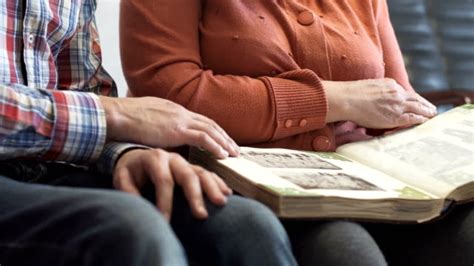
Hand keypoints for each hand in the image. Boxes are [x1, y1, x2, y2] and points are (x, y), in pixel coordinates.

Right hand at [100, 96, 238, 158]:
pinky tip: (223, 155)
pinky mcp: (177, 130)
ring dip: (224, 142)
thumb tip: (160, 134)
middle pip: (209, 124)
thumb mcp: (146, 118)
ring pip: (211, 130)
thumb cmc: (124, 119)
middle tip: (234, 148)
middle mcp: (180, 112)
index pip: (199, 120)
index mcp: (173, 109)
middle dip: (223, 136)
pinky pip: (203, 138)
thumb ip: (157, 125)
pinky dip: (215, 146)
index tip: (221, 139)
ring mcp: (180, 120)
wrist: (117, 114)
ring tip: (234, 154)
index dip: (212, 130)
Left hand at [113, 148, 231, 219]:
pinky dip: (218, 182)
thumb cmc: (130, 169)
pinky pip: (208, 173)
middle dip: (195, 196)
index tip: (165, 220)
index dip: (165, 201)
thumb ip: (127, 188)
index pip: (163, 180)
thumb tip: (139, 203)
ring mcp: (185, 162)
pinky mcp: (192, 167)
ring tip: (221, 202)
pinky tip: (226, 193)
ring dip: (213, 187)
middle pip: (188, 175)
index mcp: (155, 158)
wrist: (137, 156)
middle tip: (201, 215)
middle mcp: (173, 158)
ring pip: (202, 172)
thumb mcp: (121, 176)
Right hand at [325, 78, 436, 128]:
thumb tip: (374, 99)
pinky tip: (426, 121)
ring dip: (427, 111)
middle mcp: (396, 93)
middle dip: (424, 104)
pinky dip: (421, 119)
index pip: (404, 92)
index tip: (416, 101)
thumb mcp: (367, 87)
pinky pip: (413, 118)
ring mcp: (397, 104)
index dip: (412, 98)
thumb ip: (376, 92)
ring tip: (432, 115)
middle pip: (415, 98)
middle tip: (431, 108)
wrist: (347, 99)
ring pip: (418, 108)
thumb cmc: (350, 95)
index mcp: (389, 84)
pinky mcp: (396, 116)